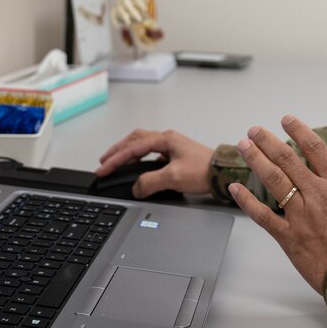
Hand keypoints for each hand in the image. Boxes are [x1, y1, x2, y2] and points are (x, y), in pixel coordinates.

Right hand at [96, 129, 213, 197]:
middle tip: (104, 161)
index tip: (103, 168)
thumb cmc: (204, 170)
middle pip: (134, 140)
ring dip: (127, 152)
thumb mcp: (173, 177)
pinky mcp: (175, 154)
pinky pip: (151, 153)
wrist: (223, 172)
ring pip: (142, 145)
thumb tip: (136, 188)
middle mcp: (167, 139)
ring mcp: (171, 146)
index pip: (132, 148)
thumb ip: (150, 182)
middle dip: (117, 151)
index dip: (115, 159)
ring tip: (116, 162)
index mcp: (165, 140)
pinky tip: (138, 167)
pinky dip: (139, 158)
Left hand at [229, 115, 326, 292]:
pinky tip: (235, 187)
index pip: (315, 149)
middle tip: (254, 130)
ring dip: (256, 160)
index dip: (298, 131)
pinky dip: (247, 201)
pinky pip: (263, 216)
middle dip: (267, 141)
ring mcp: (301, 216)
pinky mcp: (289, 238)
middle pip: (287, 160)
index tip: (286, 119)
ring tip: (243, 146)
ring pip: (273, 181)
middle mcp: (317, 195)